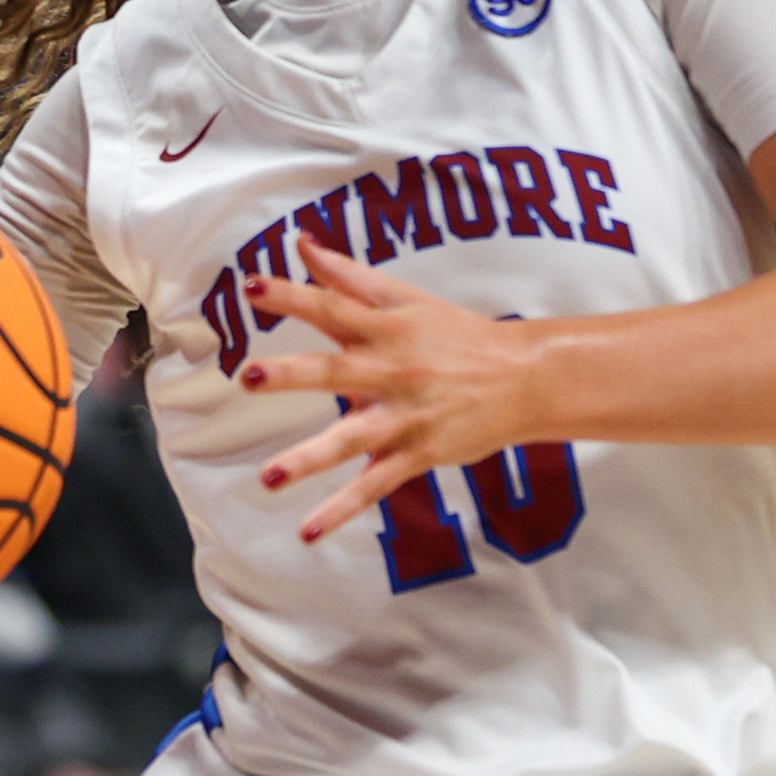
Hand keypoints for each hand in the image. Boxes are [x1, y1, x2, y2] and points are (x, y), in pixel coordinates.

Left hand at [234, 240, 552, 541]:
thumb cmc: (457, 335)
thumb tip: (301, 244)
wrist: (524, 379)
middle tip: (251, 377)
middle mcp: (392, 371)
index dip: (293, 297)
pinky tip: (308, 531)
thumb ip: (347, 276)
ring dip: (309, 459)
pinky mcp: (417, 454)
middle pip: (337, 372)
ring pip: (352, 439)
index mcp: (387, 328)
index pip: (333, 307)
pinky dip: (342, 509)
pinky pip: (374, 485)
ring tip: (269, 479)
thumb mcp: (406, 298)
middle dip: (293, 375)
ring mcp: (405, 417)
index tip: (252, 289)